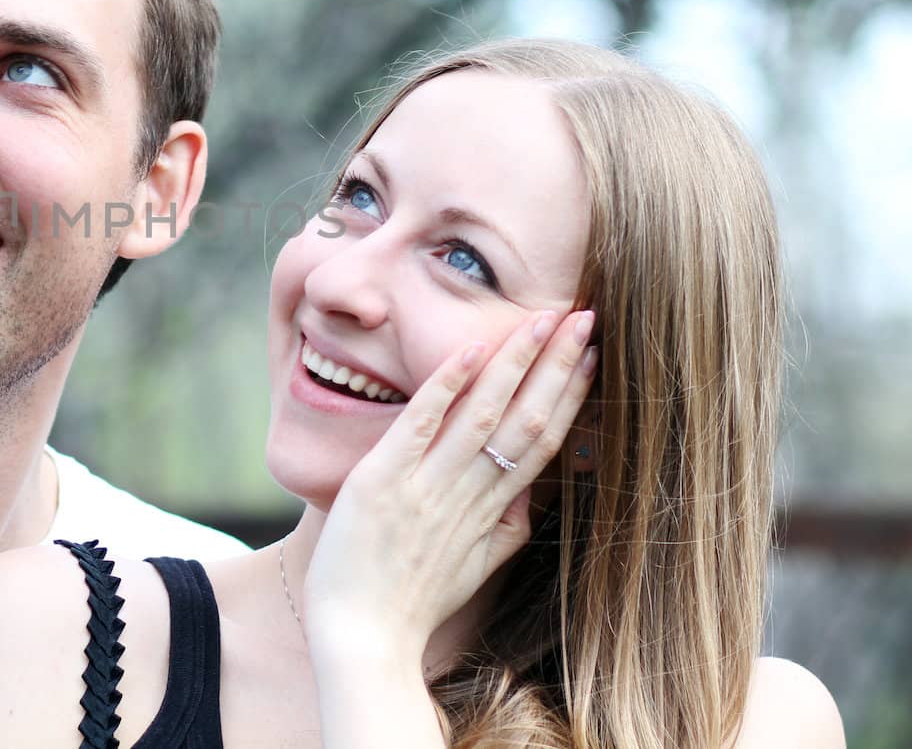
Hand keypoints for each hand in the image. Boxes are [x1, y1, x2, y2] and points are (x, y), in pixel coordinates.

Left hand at [303, 308, 597, 664]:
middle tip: (587, 317)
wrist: (364, 641)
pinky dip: (448, 385)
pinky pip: (421, 424)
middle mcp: (468, 494)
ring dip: (516, 361)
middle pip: (526, 419)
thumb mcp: (472, 570)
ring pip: (484, 413)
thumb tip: (531, 499)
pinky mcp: (384, 481)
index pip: (542, 443)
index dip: (569, 397)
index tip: (593, 357)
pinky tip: (472, 347)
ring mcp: (427, 486)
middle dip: (557, 366)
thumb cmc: (409, 606)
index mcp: (491, 513)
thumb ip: (503, 530)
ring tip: (544, 318)